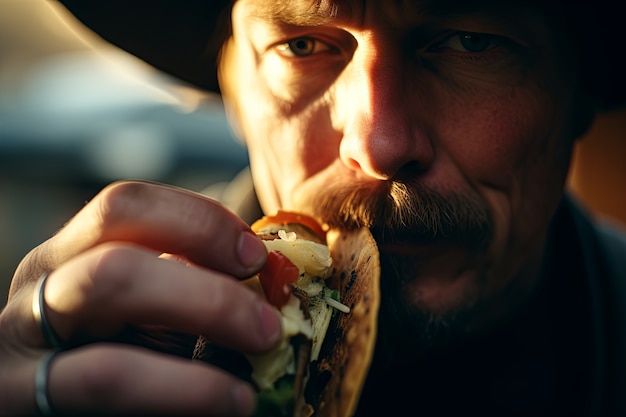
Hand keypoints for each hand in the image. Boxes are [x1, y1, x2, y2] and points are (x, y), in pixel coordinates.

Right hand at [0, 181, 280, 415]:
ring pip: (104, 363)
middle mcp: (36, 296)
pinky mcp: (25, 408)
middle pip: (112, 271)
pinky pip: (106, 399)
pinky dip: (177, 401)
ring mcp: (20, 362)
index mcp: (70, 254)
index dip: (198, 221)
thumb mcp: (146, 303)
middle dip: (205, 298)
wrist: (70, 405)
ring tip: (247, 390)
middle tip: (266, 327)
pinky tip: (225, 405)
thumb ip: (187, 283)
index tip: (256, 256)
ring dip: (192, 374)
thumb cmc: (121, 346)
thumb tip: (271, 279)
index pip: (125, 207)